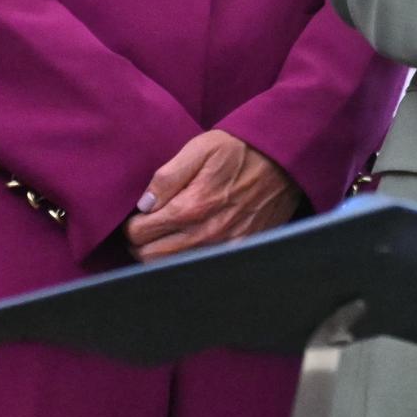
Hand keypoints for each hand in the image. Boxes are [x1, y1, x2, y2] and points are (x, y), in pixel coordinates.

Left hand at [123, 130, 303, 260]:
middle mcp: (205, 233)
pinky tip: (190, 244)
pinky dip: (188, 260)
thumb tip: (143, 205)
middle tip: (148, 228)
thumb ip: (167, 177)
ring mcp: (224, 245)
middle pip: (151, 256)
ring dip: (162, 254)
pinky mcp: (240, 249)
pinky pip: (202, 267)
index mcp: (191, 206)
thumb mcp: (199, 149)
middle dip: (142, 243)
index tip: (139, 216)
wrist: (283, 158)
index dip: (133, 224)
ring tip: (166, 236)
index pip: (139, 232)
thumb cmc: (239, 150)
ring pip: (173, 267)